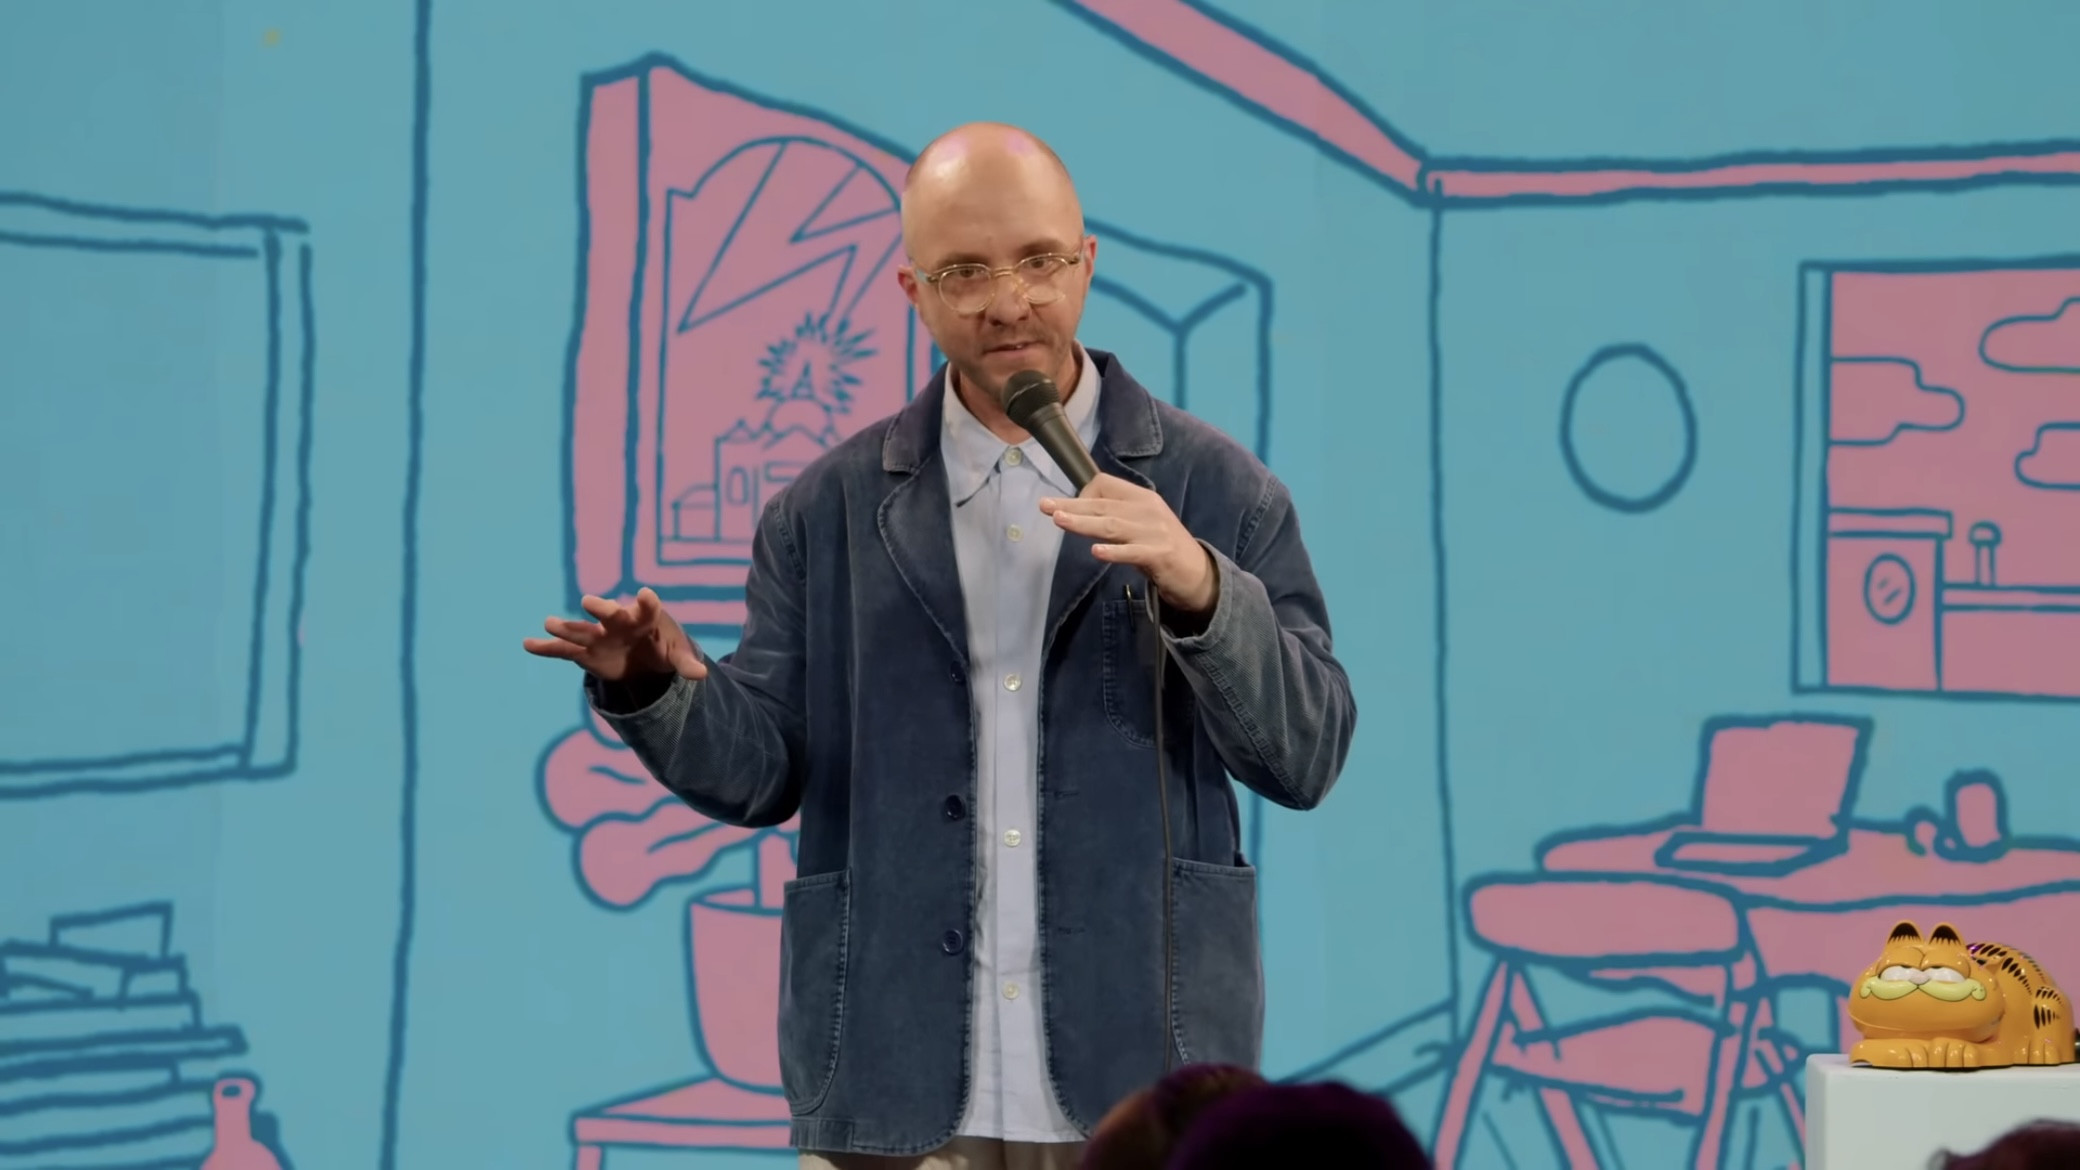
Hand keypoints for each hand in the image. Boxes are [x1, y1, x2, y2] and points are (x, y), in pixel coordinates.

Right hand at [522, 587, 706, 681]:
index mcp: (645, 617)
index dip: (647, 602)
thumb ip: (686, 663)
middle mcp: (618, 622)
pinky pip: (564, 650)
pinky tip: (528, 644)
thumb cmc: (663, 647)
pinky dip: (547, 647)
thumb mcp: (677, 655)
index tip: (646, 595)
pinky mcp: (585, 652)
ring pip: (582, 630)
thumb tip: (702, 675)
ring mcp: (599, 636)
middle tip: (590, 602)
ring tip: (549, 623)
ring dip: (566, 627)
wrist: (644, 655)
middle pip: (609, 613)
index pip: (648, 608)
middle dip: (601, 608)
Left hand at [1040, 474, 1218, 613]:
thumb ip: (1116, 515)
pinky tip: (1096, 552)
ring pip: (1112, 525)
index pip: (1106, 486)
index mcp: (1142, 498)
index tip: (1068, 508)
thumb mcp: (1141, 523)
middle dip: (1072, 506)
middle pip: (1102, 505)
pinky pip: (1132, 552)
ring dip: (1083, 523)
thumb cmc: (1163, 547)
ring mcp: (1154, 532)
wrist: (1198, 573)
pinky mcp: (1159, 555)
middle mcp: (1147, 510)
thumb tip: (1081, 509)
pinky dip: (1113, 552)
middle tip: (1045, 506)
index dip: (1083, 495)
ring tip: (1060, 520)